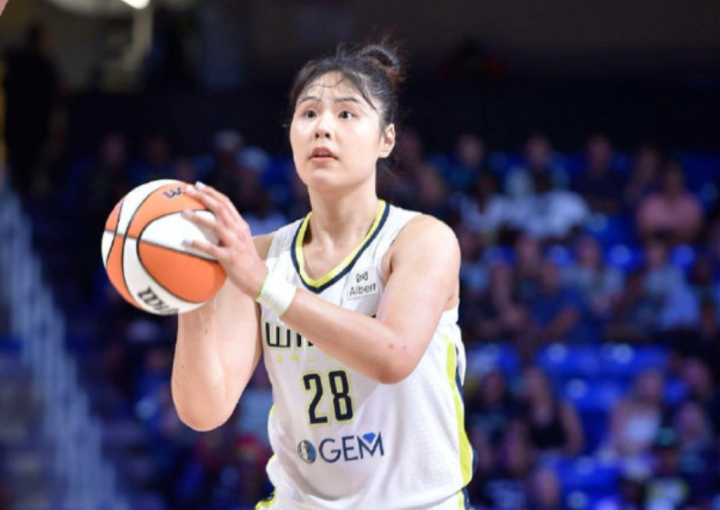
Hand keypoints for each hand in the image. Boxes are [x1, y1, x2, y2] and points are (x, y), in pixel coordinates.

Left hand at [182, 182, 267, 298]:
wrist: (260, 280)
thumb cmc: (246, 263)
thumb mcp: (240, 243)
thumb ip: (228, 233)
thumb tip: (208, 228)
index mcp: (241, 225)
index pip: (226, 203)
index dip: (212, 192)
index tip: (198, 185)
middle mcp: (239, 231)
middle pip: (220, 208)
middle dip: (203, 196)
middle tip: (187, 191)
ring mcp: (235, 244)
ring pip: (215, 224)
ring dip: (198, 217)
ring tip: (183, 213)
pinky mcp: (229, 258)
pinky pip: (210, 249)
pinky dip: (197, 244)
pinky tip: (185, 241)